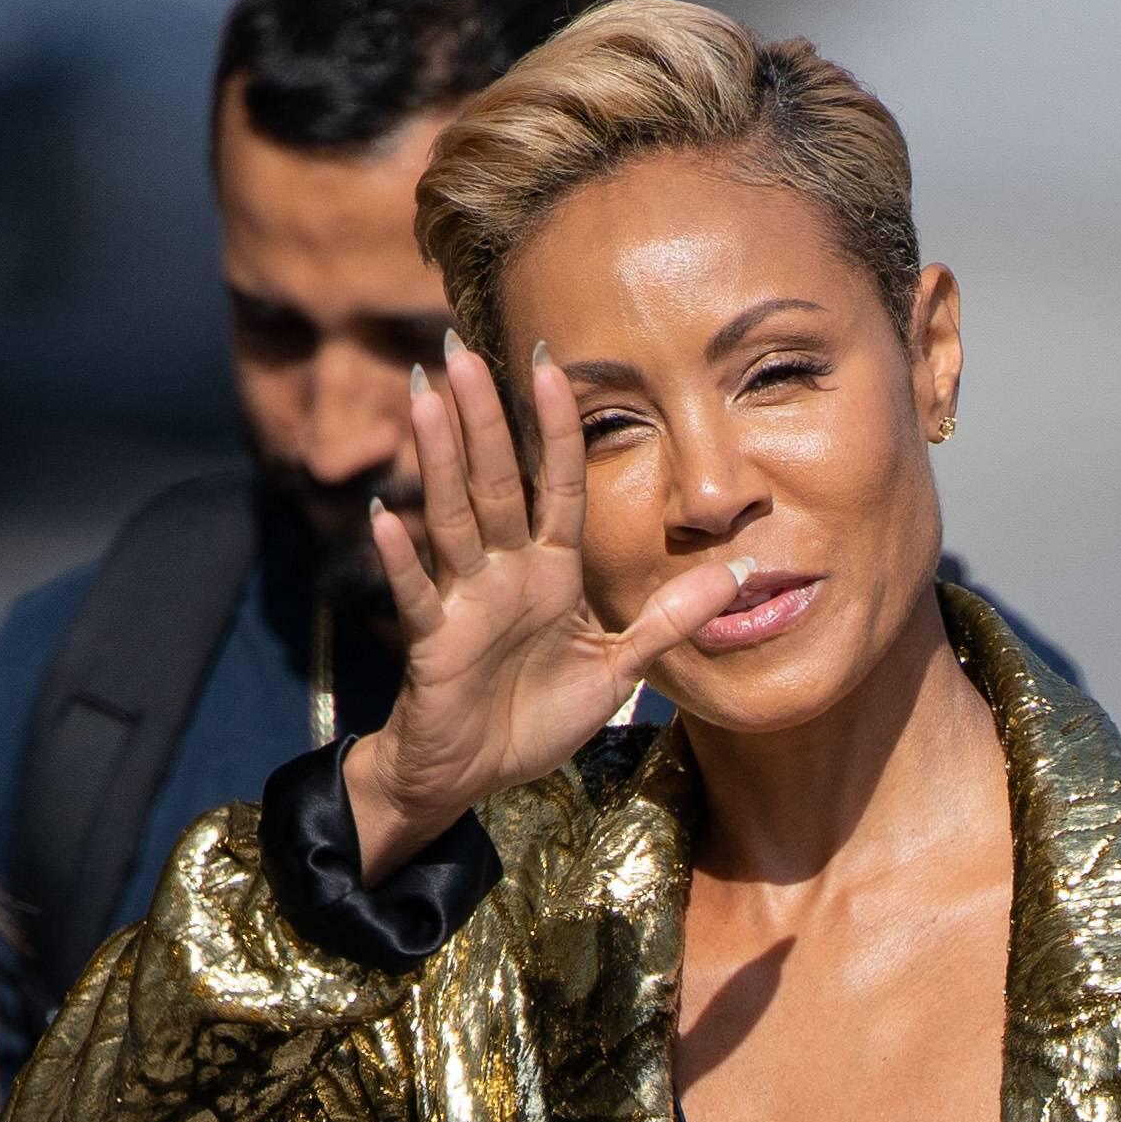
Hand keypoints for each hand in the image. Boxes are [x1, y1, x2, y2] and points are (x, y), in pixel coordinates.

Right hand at [347, 335, 764, 872]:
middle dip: (482, 417)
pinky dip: (400, 560)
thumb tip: (734, 573)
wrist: (474, 776)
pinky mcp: (434, 645)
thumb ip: (667, 620)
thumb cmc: (534, 718)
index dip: (555, 426)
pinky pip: (417, 597)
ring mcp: (465, 603)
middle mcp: (504, 574)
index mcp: (551, 571)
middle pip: (496, 482)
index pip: (557, 484)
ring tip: (424, 395)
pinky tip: (385, 517)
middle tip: (461, 345)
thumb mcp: (617, 670)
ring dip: (440, 459)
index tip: (549, 360)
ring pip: (454, 519)